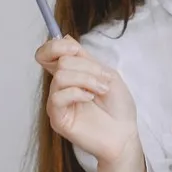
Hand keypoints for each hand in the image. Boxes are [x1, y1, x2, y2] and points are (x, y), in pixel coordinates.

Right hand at [36, 38, 142, 171]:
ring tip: (101, 90)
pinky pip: (58, 96)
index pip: (47, 54)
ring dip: (86, 79)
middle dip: (87, 67)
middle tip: (103, 80)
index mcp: (69, 75)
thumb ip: (83, 58)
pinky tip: (90, 99)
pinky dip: (77, 93)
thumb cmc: (118, 106)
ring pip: (61, 76)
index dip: (56, 46)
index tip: (76, 50)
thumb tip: (63, 37)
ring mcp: (57, 103)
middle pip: (59, 62)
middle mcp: (59, 87)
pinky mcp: (57, 118)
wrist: (125, 133)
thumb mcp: (105, 73)